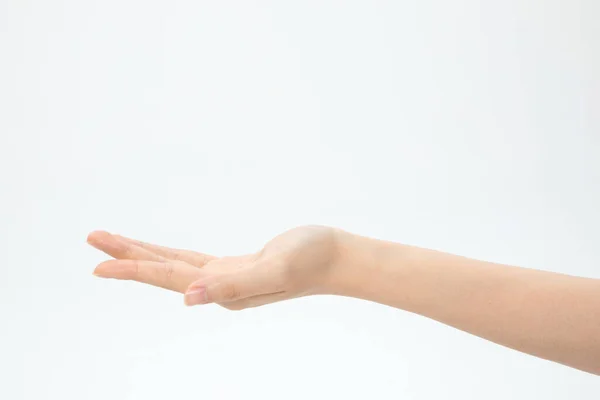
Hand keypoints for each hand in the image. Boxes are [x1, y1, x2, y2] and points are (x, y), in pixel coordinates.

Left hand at [88, 225, 342, 309]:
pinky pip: (193, 262)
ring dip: (145, 254)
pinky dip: (172, 256)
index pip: (169, 278)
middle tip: (93, 239)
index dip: (133, 269)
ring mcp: (226, 279)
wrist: (336, 258)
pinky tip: (163, 255)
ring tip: (116, 243)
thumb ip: (233, 285)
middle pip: (163, 271)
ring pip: (175, 265)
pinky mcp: (236, 268)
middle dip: (127, 256)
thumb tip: (189, 298)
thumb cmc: (312, 260)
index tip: (97, 264)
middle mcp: (219, 288)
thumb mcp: (275, 269)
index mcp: (223, 289)